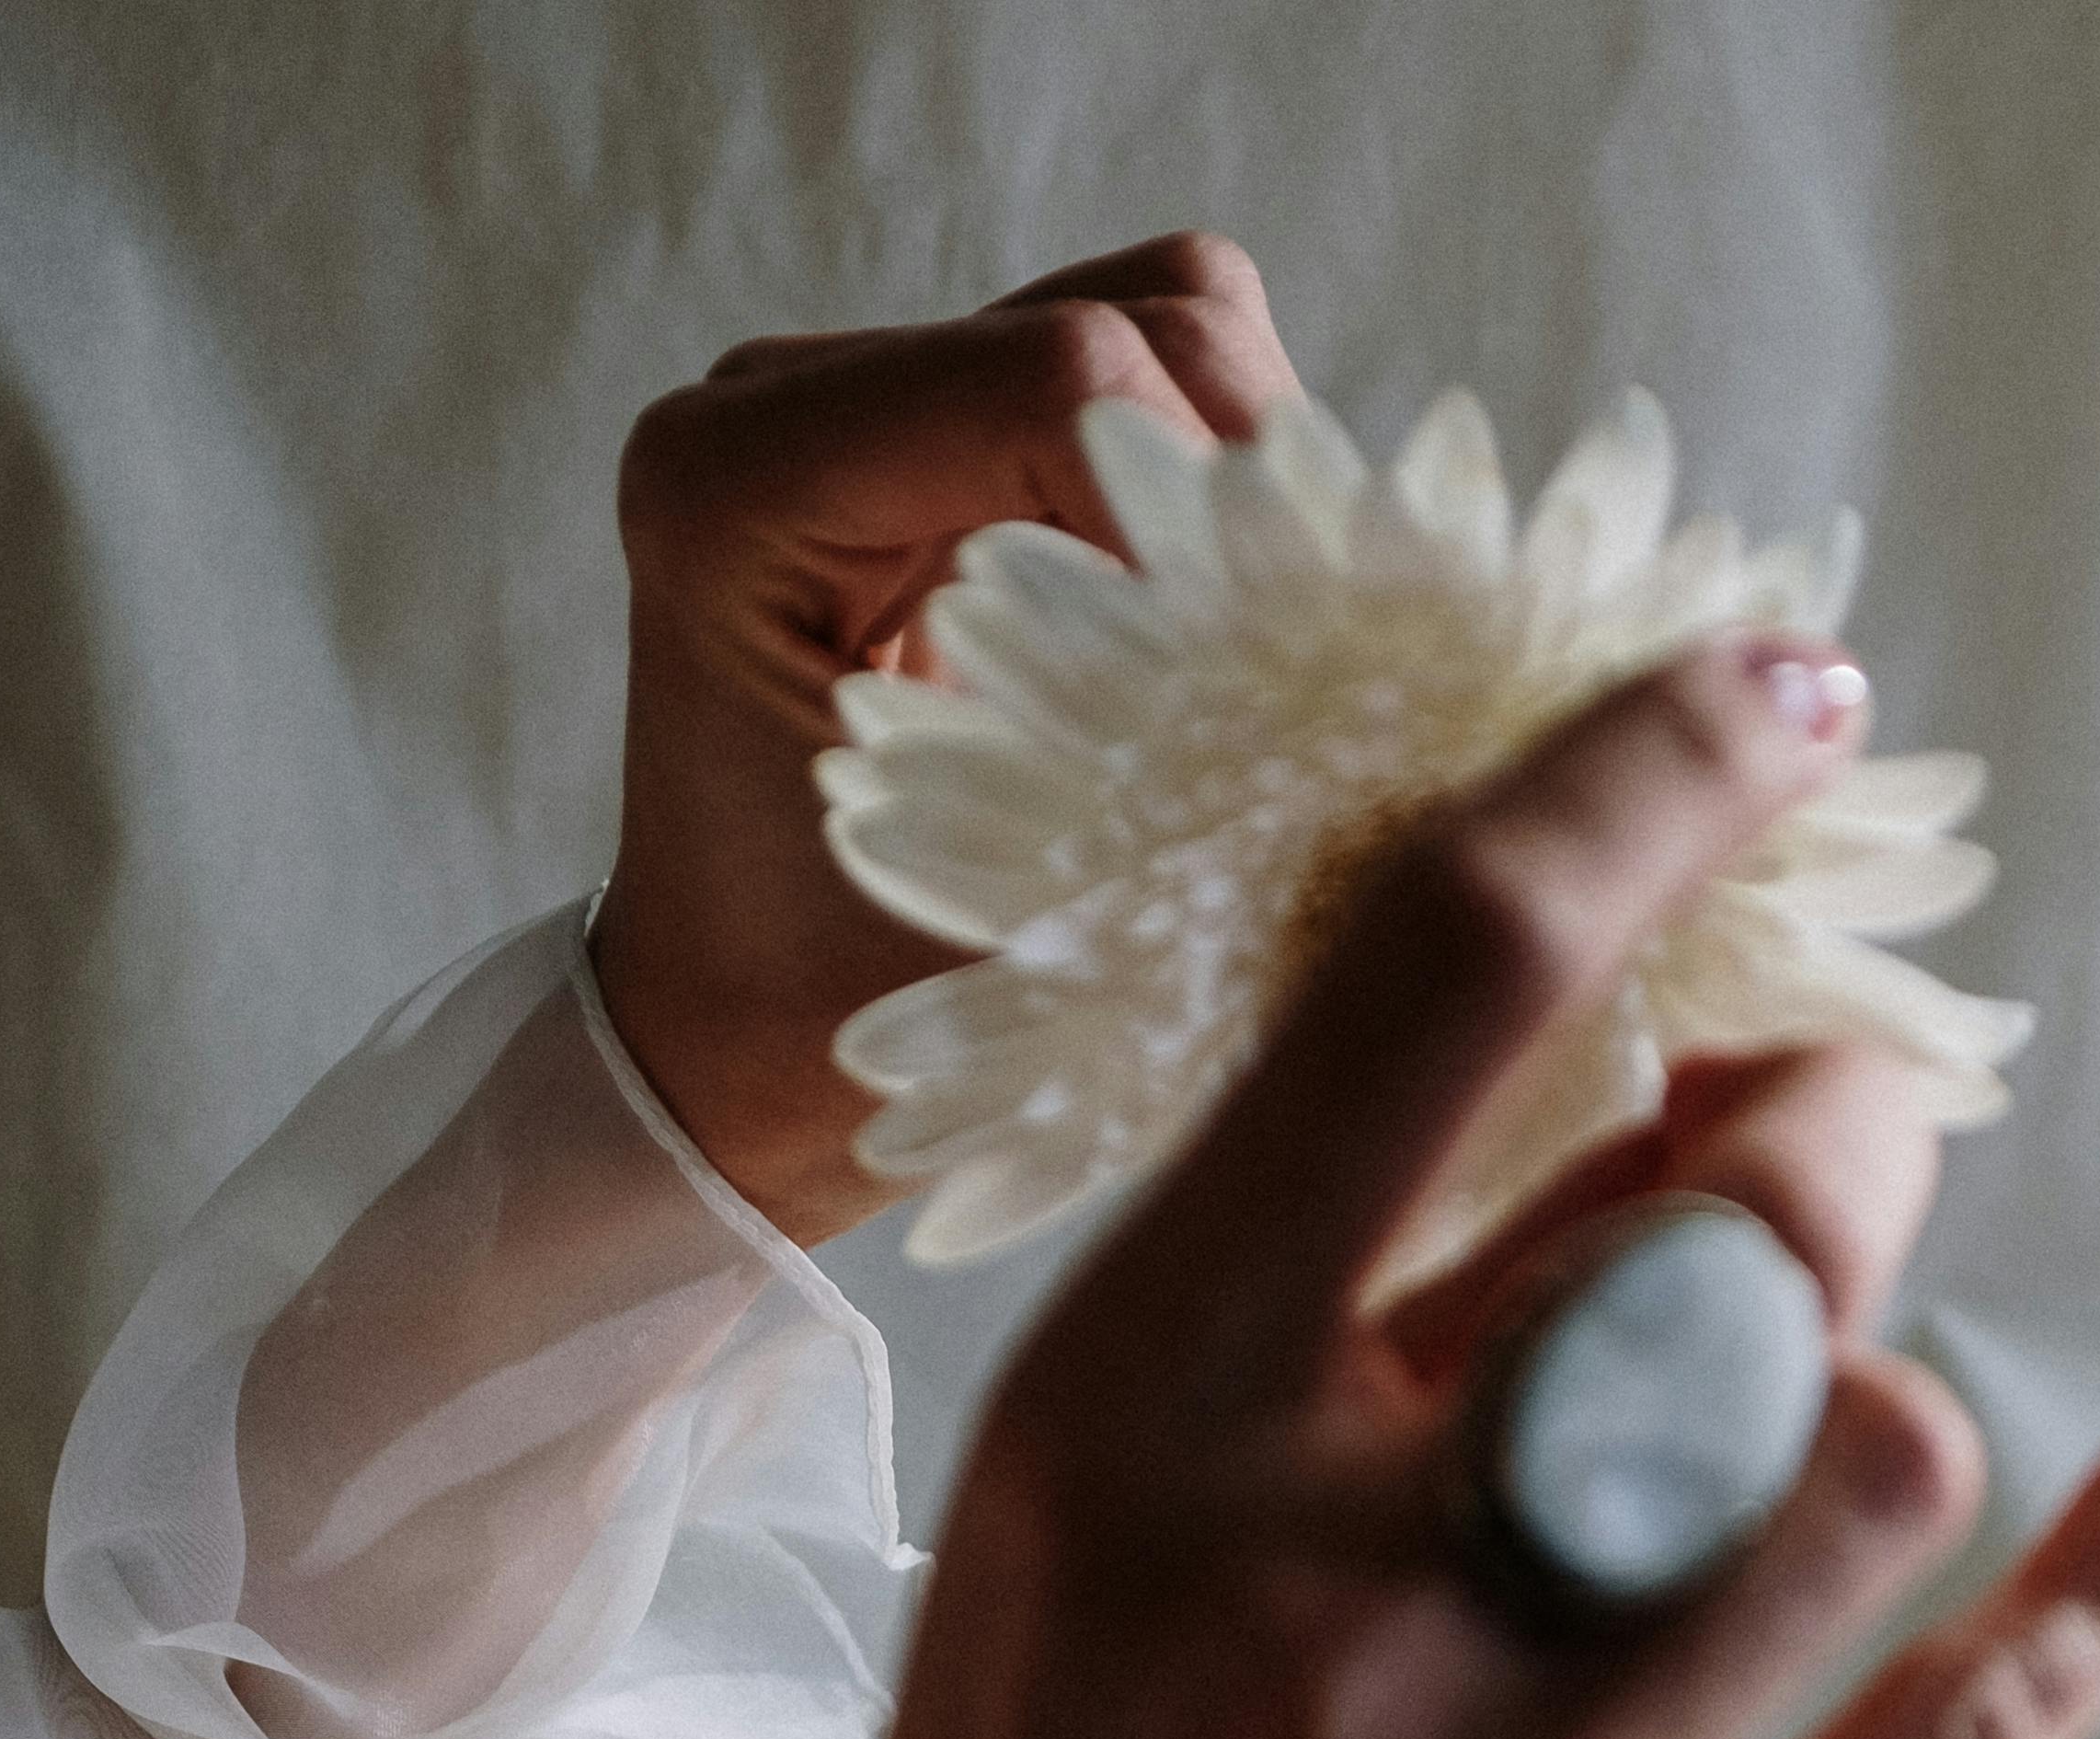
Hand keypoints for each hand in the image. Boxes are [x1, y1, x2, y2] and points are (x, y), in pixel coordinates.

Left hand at [594, 235, 1300, 1242]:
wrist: (728, 1055)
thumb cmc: (814, 1026)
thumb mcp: (979, 929)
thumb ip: (1139, 774)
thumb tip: (1371, 672)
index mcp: (735, 490)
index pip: (1060, 382)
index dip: (1224, 518)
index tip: (1297, 687)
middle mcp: (791, 402)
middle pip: (1139, 321)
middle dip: (1263, 505)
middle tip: (1298, 696)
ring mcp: (883, 402)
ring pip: (1178, 329)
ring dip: (1263, 506)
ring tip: (1254, 679)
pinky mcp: (961, 433)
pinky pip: (1168, 393)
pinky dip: (1236, 513)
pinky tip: (1221, 653)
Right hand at [679, 632, 2099, 1738]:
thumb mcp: (1044, 1563)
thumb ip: (1307, 1346)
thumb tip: (1635, 1125)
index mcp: (1135, 1441)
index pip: (1442, 992)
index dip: (1644, 781)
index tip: (1772, 694)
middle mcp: (1348, 1615)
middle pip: (1742, 1224)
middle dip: (1825, 1129)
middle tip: (1819, 1134)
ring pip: (1877, 1458)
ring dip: (1868, 1397)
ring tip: (1796, 1428)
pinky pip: (1974, 1736)